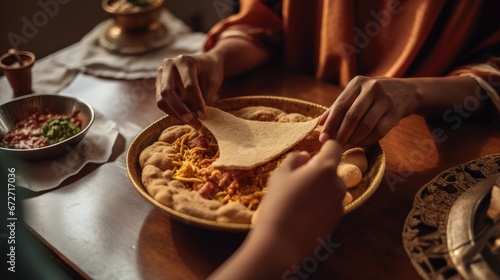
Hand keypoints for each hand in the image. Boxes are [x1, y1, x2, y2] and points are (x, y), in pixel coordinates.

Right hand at [156, 53, 223, 128]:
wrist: (205, 64)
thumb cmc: (210, 71)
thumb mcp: (213, 82)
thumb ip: (204, 98)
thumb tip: (198, 117)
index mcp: (184, 61)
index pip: (188, 85)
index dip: (196, 102)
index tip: (203, 116)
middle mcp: (169, 65)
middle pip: (168, 92)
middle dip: (180, 110)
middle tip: (194, 122)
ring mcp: (161, 75)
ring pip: (162, 100)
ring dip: (177, 115)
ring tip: (193, 123)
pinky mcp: (159, 85)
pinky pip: (162, 103)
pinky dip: (174, 113)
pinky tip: (188, 117)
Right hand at [209, 140, 346, 279]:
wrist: (281, 242)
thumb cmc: (278, 203)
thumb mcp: (280, 174)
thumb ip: (295, 159)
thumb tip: (305, 157)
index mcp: (325, 168)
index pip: (335, 147)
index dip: (325, 146)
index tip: (314, 151)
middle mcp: (338, 184)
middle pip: (331, 170)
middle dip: (317, 172)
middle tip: (296, 182)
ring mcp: (340, 203)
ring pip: (330, 188)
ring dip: (319, 189)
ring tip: (297, 201)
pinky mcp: (337, 220)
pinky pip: (330, 204)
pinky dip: (320, 205)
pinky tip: (302, 215)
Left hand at [319, 76, 417, 147]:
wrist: (406, 91)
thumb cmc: (373, 95)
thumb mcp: (356, 94)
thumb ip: (337, 107)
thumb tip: (320, 123)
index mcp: (358, 83)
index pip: (340, 105)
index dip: (330, 123)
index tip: (322, 138)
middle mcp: (372, 88)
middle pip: (352, 116)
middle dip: (341, 134)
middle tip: (334, 145)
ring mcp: (386, 100)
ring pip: (366, 125)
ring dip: (354, 139)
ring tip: (345, 146)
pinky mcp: (396, 113)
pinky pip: (379, 131)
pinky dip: (367, 140)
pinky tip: (360, 144)